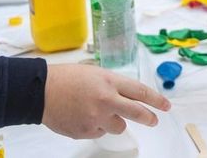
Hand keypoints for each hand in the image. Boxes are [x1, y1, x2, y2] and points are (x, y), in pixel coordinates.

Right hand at [41, 64, 170, 138]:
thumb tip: (127, 97)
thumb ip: (112, 85)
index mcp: (109, 82)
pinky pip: (99, 132)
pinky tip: (82, 116)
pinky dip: (96, 126)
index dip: (156, 100)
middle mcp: (106, 100)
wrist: (40, 91)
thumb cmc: (66, 78)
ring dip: (114, 121)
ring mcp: (96, 118)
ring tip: (97, 111)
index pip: (140, 92)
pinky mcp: (86, 131)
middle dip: (149, 117)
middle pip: (137, 113)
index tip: (166, 105)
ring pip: (118, 126)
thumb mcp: (95, 73)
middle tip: (154, 120)